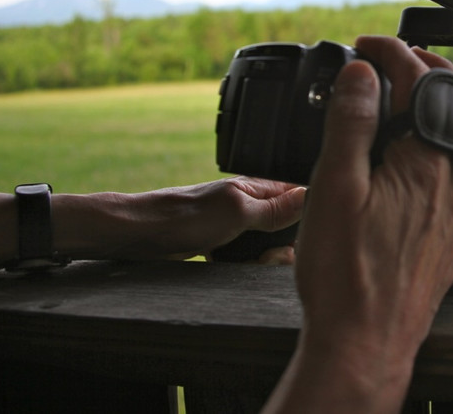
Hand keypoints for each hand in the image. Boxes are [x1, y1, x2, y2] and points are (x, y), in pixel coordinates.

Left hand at [54, 177, 305, 262]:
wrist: (141, 234)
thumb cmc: (184, 217)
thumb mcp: (237, 212)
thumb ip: (276, 208)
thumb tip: (311, 195)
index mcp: (258, 188)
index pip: (300, 197)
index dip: (308, 219)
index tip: (300, 239)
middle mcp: (251, 204)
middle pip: (288, 228)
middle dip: (283, 248)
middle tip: (266, 256)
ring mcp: (237, 224)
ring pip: (269, 246)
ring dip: (263, 260)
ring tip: (250, 262)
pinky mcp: (223, 242)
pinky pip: (247, 257)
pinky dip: (244, 265)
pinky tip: (233, 266)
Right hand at [263, 36, 452, 411]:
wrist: (366, 342)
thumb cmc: (346, 275)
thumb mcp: (334, 187)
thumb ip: (352, 123)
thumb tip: (364, 74)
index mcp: (425, 160)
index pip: (416, 82)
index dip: (389, 51)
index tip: (366, 45)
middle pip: (452, 105)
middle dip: (423, 72)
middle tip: (392, 62)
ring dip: (441, 113)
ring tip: (412, 104)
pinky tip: (442, 166)